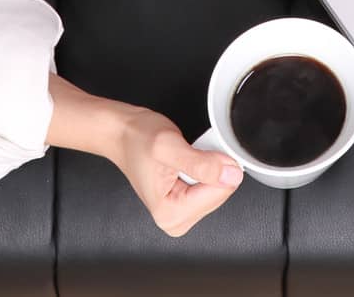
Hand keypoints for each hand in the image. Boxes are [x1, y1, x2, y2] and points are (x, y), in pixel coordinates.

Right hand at [46, 74, 241, 236]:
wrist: (121, 133)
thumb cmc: (137, 138)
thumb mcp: (169, 146)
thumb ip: (202, 164)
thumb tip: (231, 176)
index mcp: (170, 214)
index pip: (219, 192)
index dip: (215, 165)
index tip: (196, 152)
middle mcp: (175, 220)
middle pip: (220, 193)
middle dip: (211, 167)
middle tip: (186, 154)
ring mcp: (181, 214)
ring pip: (219, 188)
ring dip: (207, 167)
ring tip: (183, 158)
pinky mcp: (185, 204)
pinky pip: (212, 186)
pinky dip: (205, 169)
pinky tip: (186, 163)